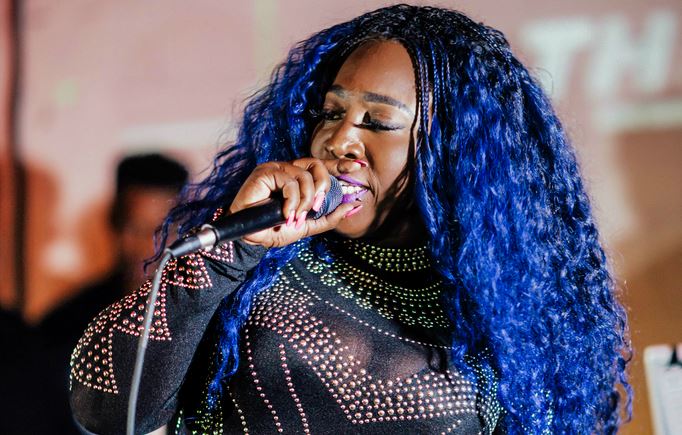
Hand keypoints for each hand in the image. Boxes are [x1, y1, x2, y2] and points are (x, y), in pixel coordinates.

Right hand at [228, 158, 358, 247]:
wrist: (251, 238)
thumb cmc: (275, 229)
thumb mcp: (308, 225)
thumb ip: (330, 217)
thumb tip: (354, 207)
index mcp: (299, 179)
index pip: (322, 167)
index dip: (340, 165)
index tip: (359, 167)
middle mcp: (289, 170)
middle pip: (317, 164)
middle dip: (323, 186)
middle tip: (316, 206)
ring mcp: (276, 169)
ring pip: (305, 175)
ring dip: (305, 201)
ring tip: (296, 217)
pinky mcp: (265, 172)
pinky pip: (290, 181)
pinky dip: (292, 200)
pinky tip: (286, 214)